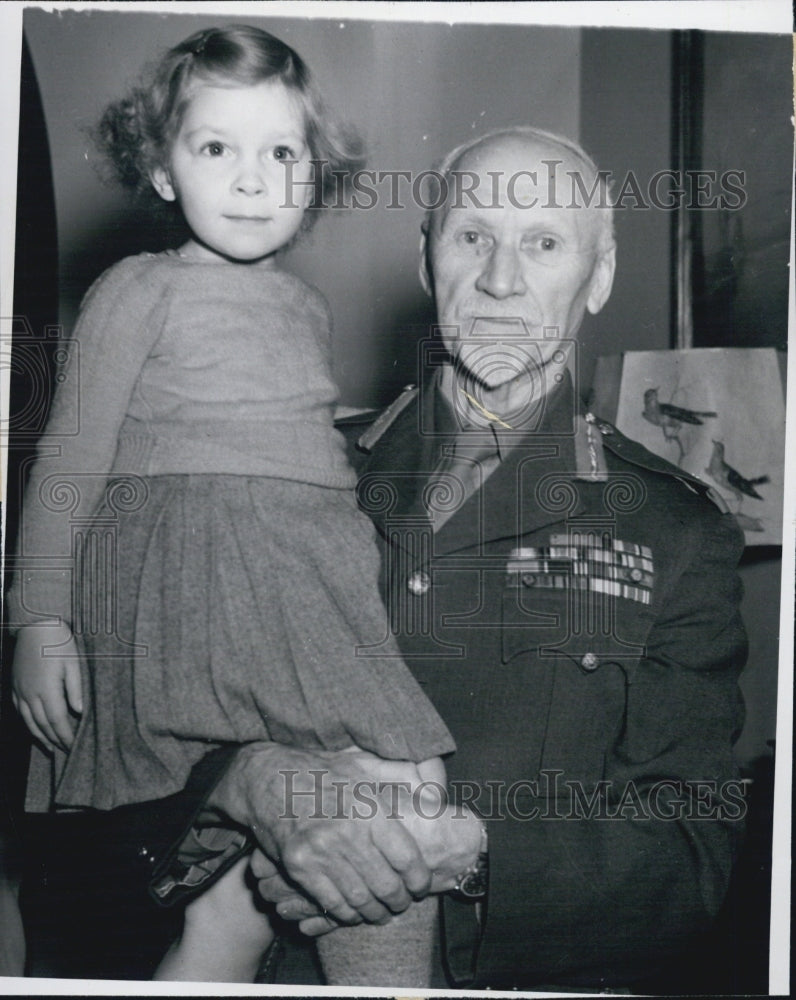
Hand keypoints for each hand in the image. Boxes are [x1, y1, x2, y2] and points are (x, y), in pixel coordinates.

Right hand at [12, 623, 82, 752]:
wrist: (36, 626)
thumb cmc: (59, 642)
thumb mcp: (73, 663)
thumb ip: (75, 689)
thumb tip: (78, 712)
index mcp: (47, 689)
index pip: (57, 720)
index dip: (66, 736)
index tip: (74, 746)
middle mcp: (31, 693)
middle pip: (43, 724)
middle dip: (55, 740)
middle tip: (66, 752)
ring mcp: (21, 690)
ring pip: (29, 721)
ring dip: (40, 736)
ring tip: (51, 748)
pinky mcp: (16, 686)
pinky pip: (20, 711)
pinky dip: (28, 724)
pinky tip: (35, 729)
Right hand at [209, 743, 434, 926]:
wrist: (267, 778)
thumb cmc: (321, 771)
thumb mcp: (362, 764)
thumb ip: (399, 777)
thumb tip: (435, 794)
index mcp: (368, 807)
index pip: (406, 857)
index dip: (419, 879)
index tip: (421, 886)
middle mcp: (347, 831)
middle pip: (386, 884)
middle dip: (399, 901)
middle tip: (402, 904)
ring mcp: (320, 851)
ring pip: (360, 899)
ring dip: (375, 913)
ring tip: (382, 914)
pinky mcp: (299, 866)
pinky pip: (331, 903)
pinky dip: (347, 914)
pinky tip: (354, 913)